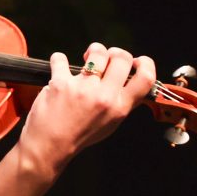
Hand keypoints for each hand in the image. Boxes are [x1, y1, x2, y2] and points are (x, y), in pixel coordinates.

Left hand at [18, 41, 155, 170]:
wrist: (50, 145)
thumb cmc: (80, 135)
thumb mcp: (111, 123)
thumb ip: (121, 102)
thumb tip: (129, 80)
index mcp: (120, 107)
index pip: (146, 78)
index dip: (145, 63)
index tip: (136, 61)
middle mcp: (104, 96)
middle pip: (121, 58)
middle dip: (115, 52)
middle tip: (106, 57)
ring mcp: (82, 88)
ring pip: (97, 53)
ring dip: (93, 50)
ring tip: (87, 57)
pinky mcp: (60, 83)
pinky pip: (60, 58)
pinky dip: (58, 59)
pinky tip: (58, 65)